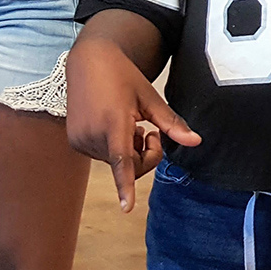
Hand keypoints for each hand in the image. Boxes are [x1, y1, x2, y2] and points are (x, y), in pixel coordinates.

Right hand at [65, 34, 200, 211]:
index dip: (125, 185)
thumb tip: (196, 142)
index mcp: (114, 122)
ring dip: (129, 152)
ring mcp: (81, 139)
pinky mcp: (75, 142)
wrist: (88, 62)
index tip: (127, 207)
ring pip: (116, 164)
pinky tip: (114, 126)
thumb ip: (171, 123)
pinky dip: (114, 149)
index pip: (122, 160)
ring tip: (129, 123)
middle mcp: (93, 134)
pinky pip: (103, 157)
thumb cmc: (122, 76)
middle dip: (145, 155)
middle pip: (128, 166)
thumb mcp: (150, 97)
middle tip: (150, 130)